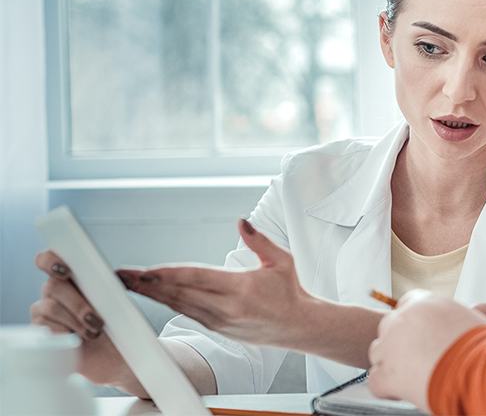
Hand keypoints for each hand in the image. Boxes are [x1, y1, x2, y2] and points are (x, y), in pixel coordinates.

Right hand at [29, 250, 129, 386]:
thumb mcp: (119, 303)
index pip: (48, 259)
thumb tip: (123, 276)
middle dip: (77, 303)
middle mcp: (54, 293)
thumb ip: (116, 286)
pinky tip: (75, 340)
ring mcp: (44, 313)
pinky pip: (42, 329)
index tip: (66, 271)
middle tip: (96, 319)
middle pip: (52, 286)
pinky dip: (63, 334)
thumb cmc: (116, 326)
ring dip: (75, 321)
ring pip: (48, 308)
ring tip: (93, 332)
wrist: (114, 356)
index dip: (50, 260)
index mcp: (72, 278)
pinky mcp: (40, 334)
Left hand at [119, 219, 315, 347]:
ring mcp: (219, 321)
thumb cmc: (290, 292)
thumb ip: (259, 241)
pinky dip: (167, 302)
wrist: (298, 326)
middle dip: (149, 284)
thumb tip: (241, 222)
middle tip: (123, 276)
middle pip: (180, 293)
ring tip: (129, 283)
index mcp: (241, 289)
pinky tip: (152, 294)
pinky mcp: (216, 328)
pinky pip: (186, 312)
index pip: (198, 278)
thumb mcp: (282, 261)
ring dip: (152, 294)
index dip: (169, 275)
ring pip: (178, 304)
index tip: (147, 271)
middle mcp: (226, 308)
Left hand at [367, 290, 485, 411]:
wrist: (482, 370)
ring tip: (414, 376)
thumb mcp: (468, 321)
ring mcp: (391, 345)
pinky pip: (376, 380)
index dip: (413, 324)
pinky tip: (403, 391)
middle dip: (400, 344)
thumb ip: (450, 320)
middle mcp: (404, 318)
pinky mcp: (387, 373)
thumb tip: (449, 330)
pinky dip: (387, 388)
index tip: (420, 337)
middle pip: (390, 327)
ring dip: (392, 364)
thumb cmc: (483, 349)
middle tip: (419, 359)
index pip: (407, 305)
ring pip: (378, 352)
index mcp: (425, 302)